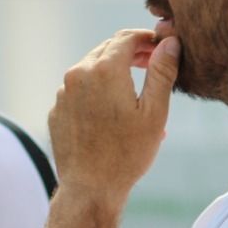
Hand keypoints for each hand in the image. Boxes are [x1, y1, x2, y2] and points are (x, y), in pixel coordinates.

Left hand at [49, 30, 180, 200]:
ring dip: (114, 73)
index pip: (126, 38)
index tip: (161, 48)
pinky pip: (79, 92)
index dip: (147, 39)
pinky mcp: (57, 110)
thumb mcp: (154, 112)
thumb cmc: (127, 154)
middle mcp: (78, 74)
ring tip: (138, 93)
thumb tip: (170, 42)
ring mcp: (63, 93)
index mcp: (104, 70)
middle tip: (153, 64)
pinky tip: (114, 112)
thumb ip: (162, 72)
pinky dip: (97, 92)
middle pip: (107, 50)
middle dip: (131, 53)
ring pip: (91, 70)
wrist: (89, 189)